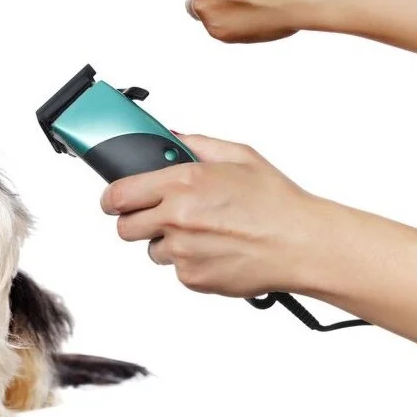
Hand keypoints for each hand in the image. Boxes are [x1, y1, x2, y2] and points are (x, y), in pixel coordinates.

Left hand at [101, 136, 326, 297]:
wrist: (304, 244)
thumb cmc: (276, 201)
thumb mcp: (236, 155)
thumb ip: (195, 144)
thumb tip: (169, 138)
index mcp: (182, 182)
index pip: (119, 194)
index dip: (112, 197)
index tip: (112, 199)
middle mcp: (177, 217)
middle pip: (125, 227)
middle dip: (135, 220)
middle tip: (155, 215)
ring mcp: (184, 251)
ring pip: (152, 249)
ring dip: (166, 241)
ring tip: (200, 232)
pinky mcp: (195, 278)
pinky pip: (176, 270)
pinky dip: (189, 262)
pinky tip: (215, 249)